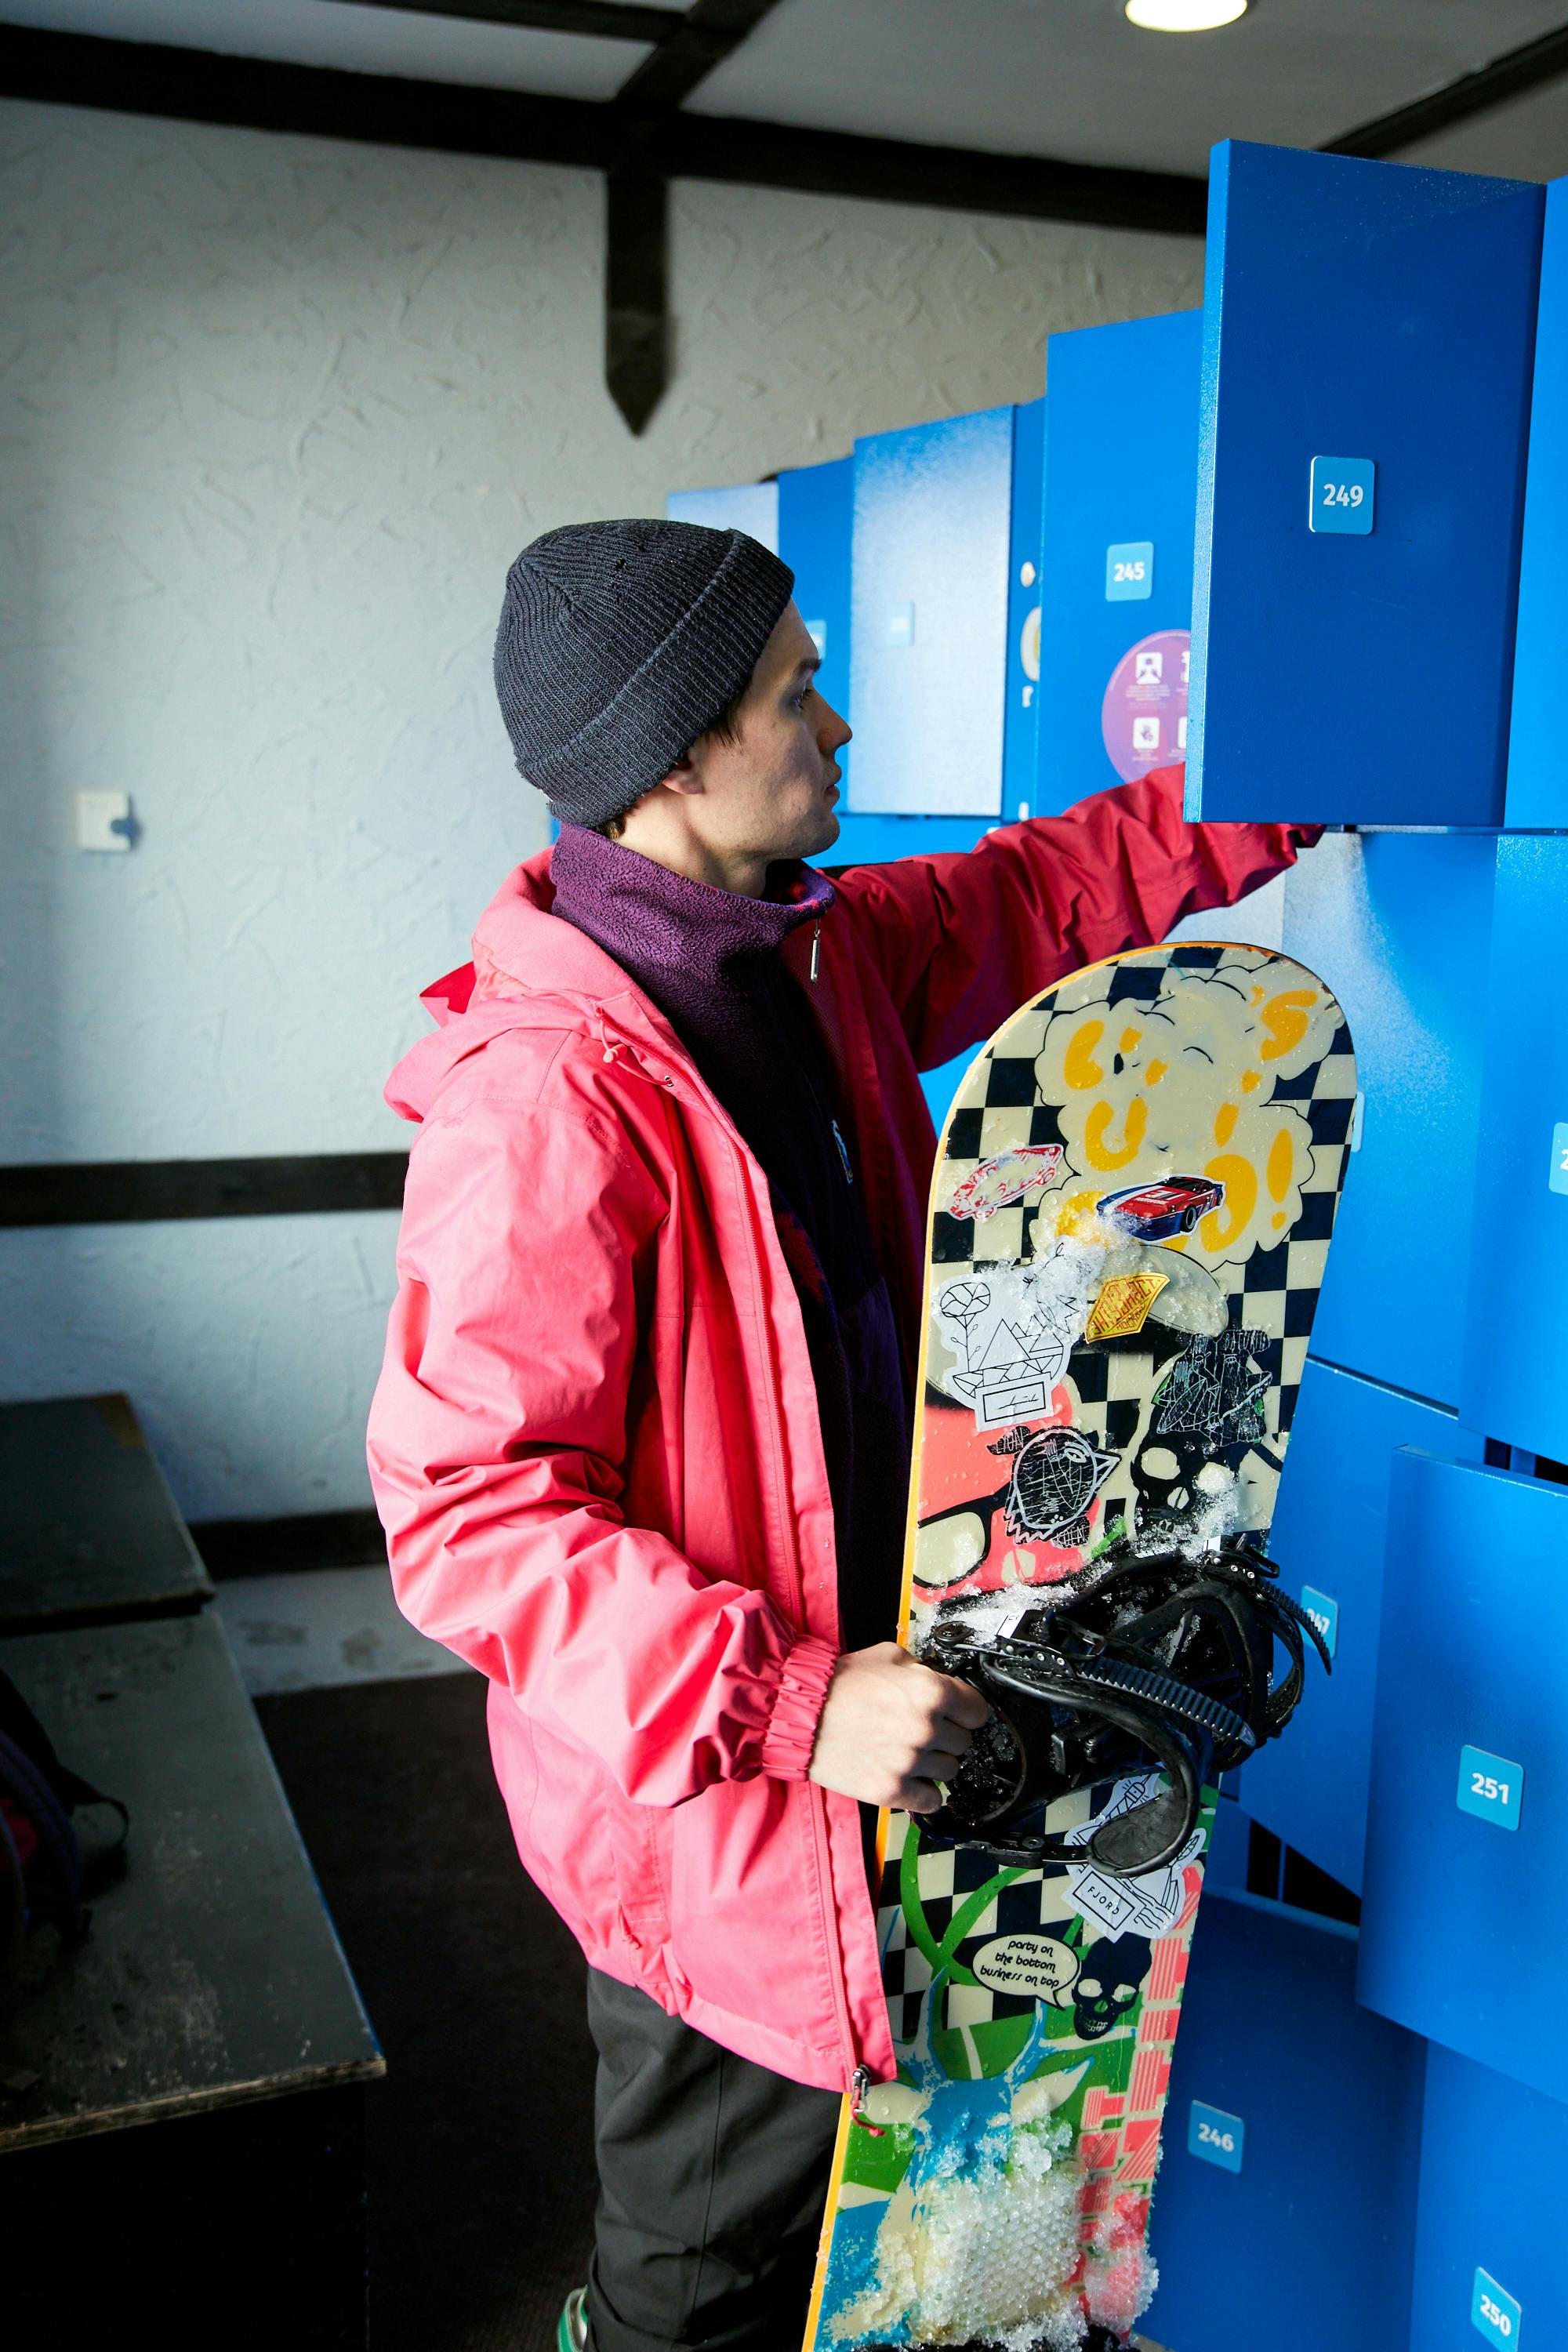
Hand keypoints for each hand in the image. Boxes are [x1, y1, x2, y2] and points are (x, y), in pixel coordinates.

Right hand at [807, 1641, 988, 1813]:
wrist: (800, 1713)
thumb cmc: (841, 1683)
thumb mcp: (888, 1656)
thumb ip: (922, 1670)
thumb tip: (940, 1684)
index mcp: (930, 1692)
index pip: (977, 1712)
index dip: (966, 1711)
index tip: (957, 1714)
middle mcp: (925, 1729)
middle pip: (963, 1743)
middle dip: (946, 1735)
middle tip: (922, 1730)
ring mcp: (909, 1763)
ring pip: (949, 1771)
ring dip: (934, 1762)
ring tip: (909, 1751)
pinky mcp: (891, 1791)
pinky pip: (931, 1800)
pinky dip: (924, 1791)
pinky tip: (910, 1777)